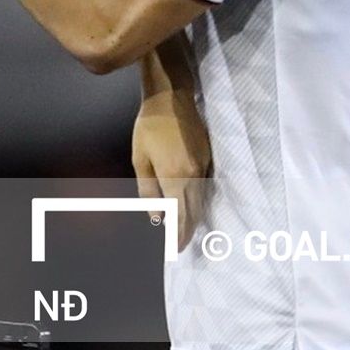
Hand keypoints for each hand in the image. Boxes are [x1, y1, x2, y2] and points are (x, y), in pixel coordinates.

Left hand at [133, 89, 212, 251]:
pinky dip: (199, 201)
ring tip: (186, 233)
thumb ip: (149, 191)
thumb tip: (157, 217)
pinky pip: (206, 187)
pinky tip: (193, 207)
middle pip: (193, 211)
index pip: (178, 215)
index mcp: (175, 176)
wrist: (170, 99)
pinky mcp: (208, 158)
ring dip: (194, 218)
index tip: (175, 250)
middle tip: (181, 247)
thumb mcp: (140, 160)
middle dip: (187, 231)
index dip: (177, 234)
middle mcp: (194, 175)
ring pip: (201, 200)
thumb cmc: (149, 128)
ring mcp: (204, 166)